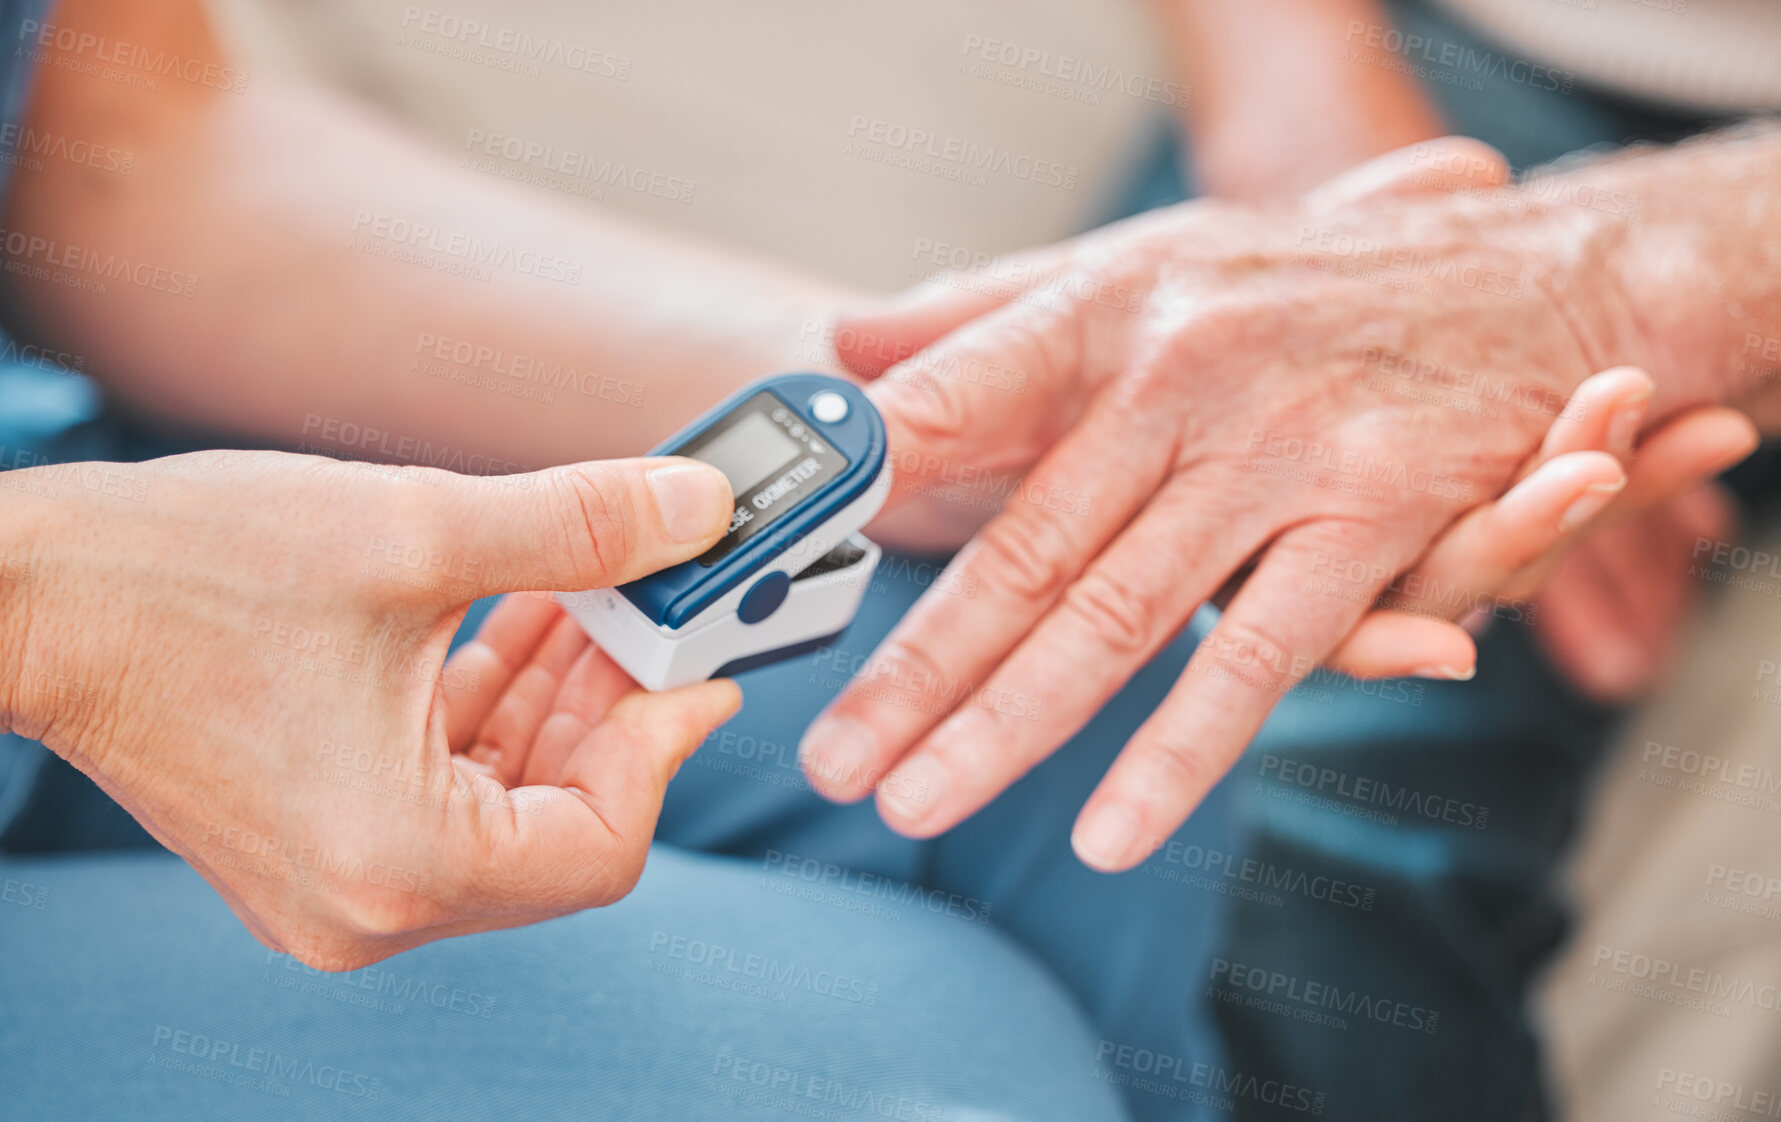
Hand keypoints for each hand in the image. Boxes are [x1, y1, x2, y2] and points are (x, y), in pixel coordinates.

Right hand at [0, 450, 739, 968]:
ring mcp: (336, 881)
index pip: (601, 845)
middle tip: (660, 611)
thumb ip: (577, 527)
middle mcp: (368, 904)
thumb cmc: (185, 573)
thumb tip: (697, 505)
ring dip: (556, 698)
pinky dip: (488, 709)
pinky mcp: (312, 841)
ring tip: (596, 594)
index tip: (707, 668)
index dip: (668, 748)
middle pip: (557, 823)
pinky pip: (440, 789)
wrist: (24, 596)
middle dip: (615, 707)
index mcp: (400, 864)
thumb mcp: (413, 534)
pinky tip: (522, 616)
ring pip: (501, 800)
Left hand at [801, 143, 1688, 870]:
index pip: (959, 397)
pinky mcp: (1375, 515)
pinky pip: (1261, 655)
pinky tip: (1110, 831)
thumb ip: (986, 316)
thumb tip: (841, 346)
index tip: (781, 558)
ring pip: (1119, 613)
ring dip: (1009, 724)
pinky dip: (1181, 751)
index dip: (864, 477)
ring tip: (915, 801)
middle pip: (1023, 546)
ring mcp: (1278, 450)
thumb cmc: (1303, 283)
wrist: (1528, 269)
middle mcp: (1182, 375)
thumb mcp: (1138, 265)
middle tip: (832, 756)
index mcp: (1108, 311)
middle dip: (915, 664)